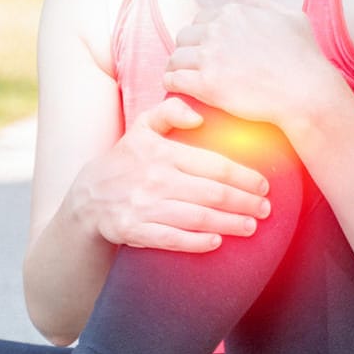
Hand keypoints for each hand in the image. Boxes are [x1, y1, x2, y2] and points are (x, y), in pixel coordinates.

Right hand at [69, 94, 271, 252]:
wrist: (88, 197)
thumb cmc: (125, 160)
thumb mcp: (142, 127)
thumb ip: (169, 111)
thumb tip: (198, 116)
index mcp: (161, 152)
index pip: (213, 165)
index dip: (244, 176)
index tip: (264, 185)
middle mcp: (154, 178)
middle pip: (212, 193)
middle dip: (244, 203)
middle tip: (266, 209)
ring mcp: (143, 206)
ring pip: (197, 217)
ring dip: (229, 224)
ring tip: (251, 227)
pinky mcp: (133, 230)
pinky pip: (170, 238)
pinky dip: (196, 242)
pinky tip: (216, 243)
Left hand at [162, 1, 344, 127]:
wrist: (306, 92)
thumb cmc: (305, 58)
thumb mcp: (292, 18)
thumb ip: (266, 6)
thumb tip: (248, 5)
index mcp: (235, 13)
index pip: (201, 19)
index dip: (201, 35)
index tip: (204, 48)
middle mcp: (218, 30)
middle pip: (184, 37)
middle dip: (187, 49)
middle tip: (191, 64)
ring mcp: (210, 57)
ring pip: (175, 58)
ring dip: (176, 67)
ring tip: (180, 76)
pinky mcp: (205, 84)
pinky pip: (173, 79)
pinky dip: (171, 83)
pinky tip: (176, 88)